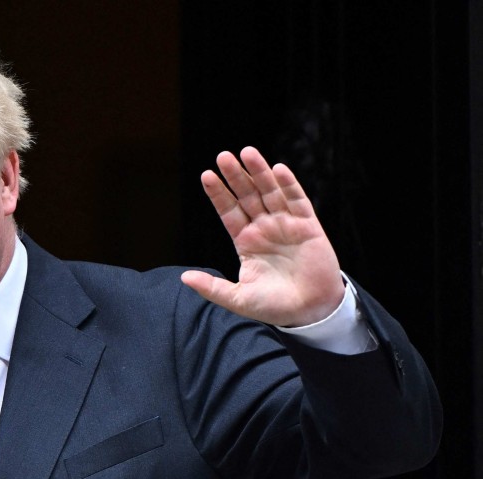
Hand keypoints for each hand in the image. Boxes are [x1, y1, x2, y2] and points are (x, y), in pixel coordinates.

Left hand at [180, 146, 344, 327]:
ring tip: (247, 153)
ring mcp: (286, 225)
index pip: (228, 212)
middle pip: (247, 196)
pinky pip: (298, 201)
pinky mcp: (308, 226)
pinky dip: (289, 185)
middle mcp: (264, 228)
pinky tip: (278, 169)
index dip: (219, 194)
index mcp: (246, 241)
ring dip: (260, 172)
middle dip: (236, 177)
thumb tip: (184, 278)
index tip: (206, 175)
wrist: (310, 312)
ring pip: (271, 192)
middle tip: (223, 156)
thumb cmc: (274, 306)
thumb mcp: (238, 298)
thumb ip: (212, 287)